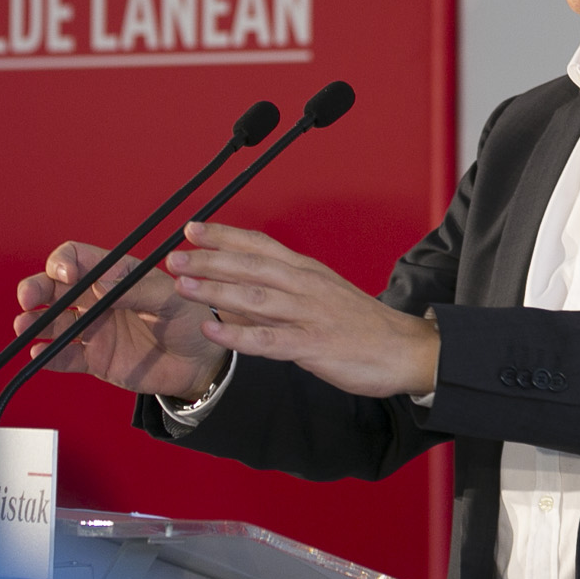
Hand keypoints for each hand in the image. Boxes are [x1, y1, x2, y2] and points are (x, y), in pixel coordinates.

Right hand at [15, 241, 227, 399]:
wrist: (200, 363)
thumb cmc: (191, 320)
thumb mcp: (171, 297)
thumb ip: (137, 288)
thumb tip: (101, 281)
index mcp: (116, 276)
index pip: (78, 258)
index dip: (64, 262)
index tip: (66, 274)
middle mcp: (99, 300)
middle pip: (55, 288)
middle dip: (36, 288)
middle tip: (28, 297)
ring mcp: (94, 330)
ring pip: (53, 322)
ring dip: (34, 322)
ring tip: (24, 325)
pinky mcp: (95, 359)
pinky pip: (65, 357)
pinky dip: (48, 356)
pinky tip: (39, 353)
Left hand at [166, 222, 439, 397]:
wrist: (406, 349)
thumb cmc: (361, 324)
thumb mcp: (323, 295)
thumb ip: (282, 290)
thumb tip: (242, 286)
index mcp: (307, 271)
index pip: (260, 244)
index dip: (225, 235)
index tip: (192, 228)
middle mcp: (306, 286)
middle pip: (251, 266)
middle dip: (209, 259)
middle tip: (173, 255)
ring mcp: (310, 315)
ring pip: (255, 298)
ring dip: (216, 290)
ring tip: (182, 285)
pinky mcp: (314, 346)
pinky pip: (269, 340)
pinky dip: (237, 335)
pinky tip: (212, 330)